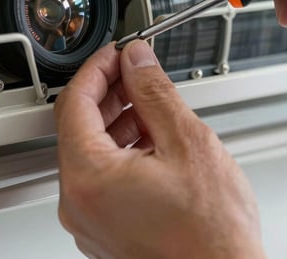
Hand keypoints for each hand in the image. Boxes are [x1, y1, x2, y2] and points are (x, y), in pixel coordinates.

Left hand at [54, 40, 263, 258]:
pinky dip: (123, 154)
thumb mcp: (187, 142)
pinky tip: (155, 142)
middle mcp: (79, 204)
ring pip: (93, 154)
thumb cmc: (212, 233)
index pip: (75, 102)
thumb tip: (137, 61)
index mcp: (88, 178)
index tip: (118, 53)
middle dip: (110, 94)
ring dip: (119, 123)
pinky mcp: (106, 232)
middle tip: (139, 73)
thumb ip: (154, 93)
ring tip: (155, 107)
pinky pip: (103, 180)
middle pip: (79, 128)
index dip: (98, 68)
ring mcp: (91, 222)